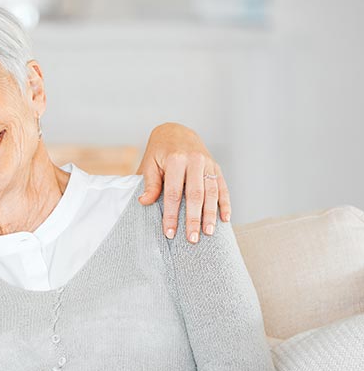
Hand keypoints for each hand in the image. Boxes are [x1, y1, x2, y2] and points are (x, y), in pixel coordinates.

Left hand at [137, 122, 230, 243]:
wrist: (176, 132)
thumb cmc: (159, 152)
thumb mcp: (150, 163)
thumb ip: (150, 183)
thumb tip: (144, 202)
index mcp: (175, 160)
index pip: (173, 193)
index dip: (171, 215)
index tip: (169, 233)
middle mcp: (195, 161)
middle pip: (195, 195)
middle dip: (193, 219)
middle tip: (193, 239)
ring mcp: (208, 164)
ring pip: (211, 192)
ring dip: (211, 214)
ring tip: (209, 233)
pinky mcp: (216, 167)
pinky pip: (222, 187)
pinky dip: (225, 203)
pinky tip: (225, 219)